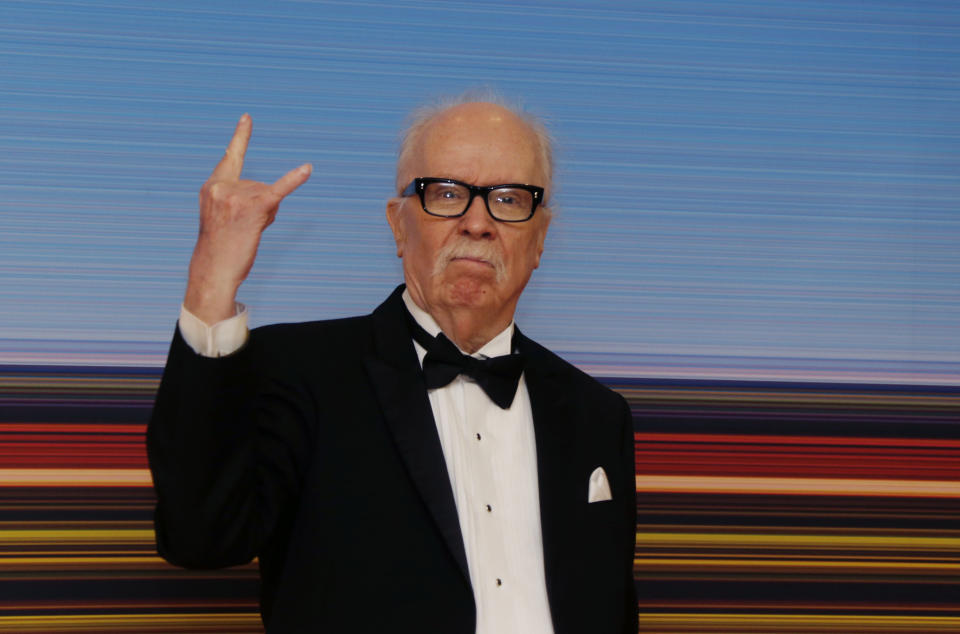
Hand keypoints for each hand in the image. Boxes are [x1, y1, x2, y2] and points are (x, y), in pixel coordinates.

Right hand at [184, 114, 311, 323]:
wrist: (214, 269)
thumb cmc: (220, 247)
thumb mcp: (222, 215)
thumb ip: (243, 198)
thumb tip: (271, 195)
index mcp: (212, 186)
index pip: (230, 158)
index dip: (241, 138)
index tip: (248, 118)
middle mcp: (222, 187)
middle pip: (259, 185)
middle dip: (259, 206)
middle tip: (241, 229)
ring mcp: (237, 197)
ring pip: (270, 196)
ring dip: (266, 216)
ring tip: (247, 232)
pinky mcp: (255, 208)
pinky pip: (278, 190)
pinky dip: (294, 180)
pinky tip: (307, 169)